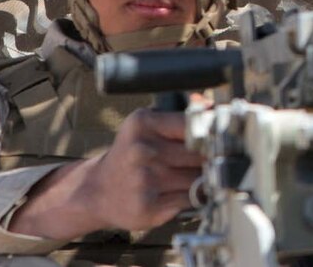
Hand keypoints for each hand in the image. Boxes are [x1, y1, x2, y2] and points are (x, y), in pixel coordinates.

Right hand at [9, 108, 202, 239]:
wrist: (96, 190)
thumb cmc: (132, 155)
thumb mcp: (148, 126)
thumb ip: (182, 116)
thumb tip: (211, 106)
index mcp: (142, 123)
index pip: (195, 125)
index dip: (210, 134)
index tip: (215, 138)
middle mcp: (141, 151)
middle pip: (200, 154)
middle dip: (207, 158)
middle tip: (202, 160)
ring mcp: (144, 181)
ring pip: (197, 178)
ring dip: (200, 179)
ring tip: (185, 176)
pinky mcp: (147, 207)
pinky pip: (190, 200)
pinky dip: (191, 198)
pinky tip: (177, 193)